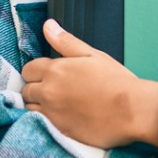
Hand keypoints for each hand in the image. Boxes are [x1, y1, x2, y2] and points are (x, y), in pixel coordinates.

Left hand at [21, 19, 157, 147]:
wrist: (131, 111)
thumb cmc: (116, 81)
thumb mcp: (93, 55)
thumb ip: (66, 41)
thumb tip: (48, 26)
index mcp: (55, 70)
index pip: (28, 69)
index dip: (38, 71)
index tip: (50, 74)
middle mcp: (48, 92)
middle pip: (26, 90)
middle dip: (36, 88)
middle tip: (56, 89)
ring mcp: (51, 113)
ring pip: (30, 108)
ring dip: (39, 105)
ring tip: (59, 104)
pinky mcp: (58, 131)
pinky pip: (40, 124)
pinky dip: (46, 120)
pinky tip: (62, 116)